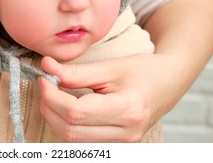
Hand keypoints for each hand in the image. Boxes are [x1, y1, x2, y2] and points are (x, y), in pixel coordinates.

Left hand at [38, 55, 170, 142]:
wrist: (167, 83)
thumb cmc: (142, 71)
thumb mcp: (109, 67)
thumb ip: (76, 72)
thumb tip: (46, 67)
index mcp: (126, 110)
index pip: (75, 112)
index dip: (52, 96)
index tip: (44, 78)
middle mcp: (125, 134)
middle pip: (70, 131)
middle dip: (49, 107)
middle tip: (46, 85)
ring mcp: (122, 144)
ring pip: (72, 141)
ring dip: (55, 118)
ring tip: (54, 95)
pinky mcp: (117, 146)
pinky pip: (81, 143)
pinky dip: (67, 126)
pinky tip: (66, 109)